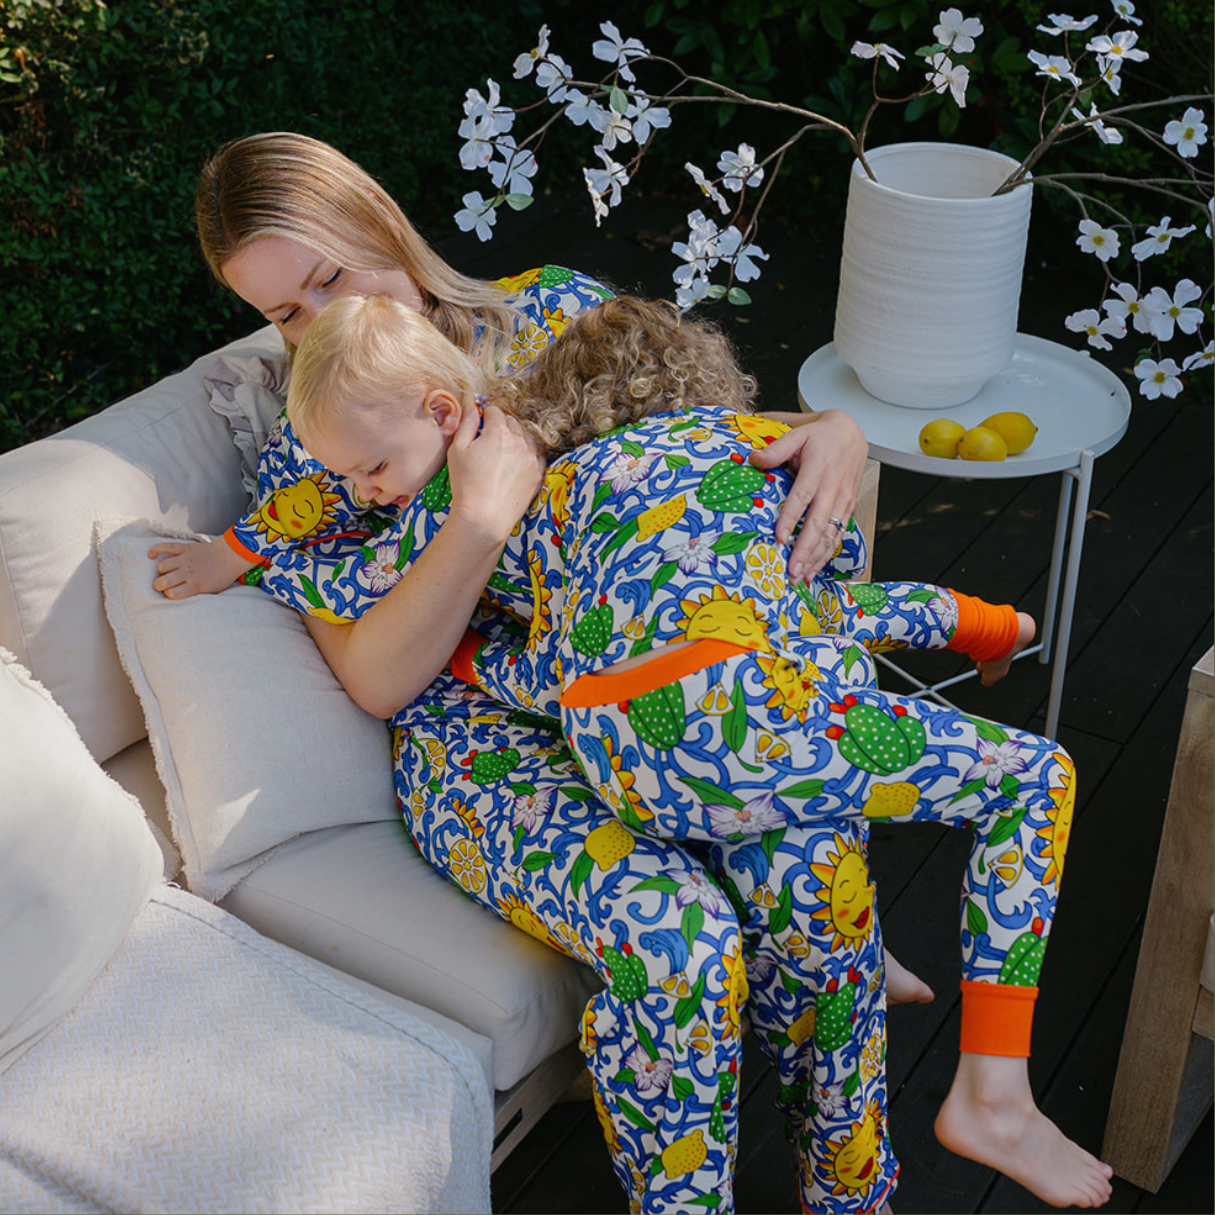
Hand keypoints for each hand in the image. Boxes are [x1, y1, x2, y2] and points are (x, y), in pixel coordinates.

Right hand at [149, 538, 251, 597]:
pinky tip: (151, 556)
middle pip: (164, 581)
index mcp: (196, 584)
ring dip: (161, 571)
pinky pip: (166, 547)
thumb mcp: (212, 591)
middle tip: (161, 586)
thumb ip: (196, 593)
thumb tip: (180, 597)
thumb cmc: (222, 575)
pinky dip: (156, 550)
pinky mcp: (185, 548)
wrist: (230, 556)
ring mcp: (186, 559)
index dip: (169, 595)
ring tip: (165, 573)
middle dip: (159, 585)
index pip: (173, 593)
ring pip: (163, 566)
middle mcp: (189, 572)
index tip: (171, 593)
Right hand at [447, 402, 543, 544]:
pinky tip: (515, 463)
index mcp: (499, 432)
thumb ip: (467, 424)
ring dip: (516, 438)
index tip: (481, 422)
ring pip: (526, 437)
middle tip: (489, 440)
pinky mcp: (538, 472)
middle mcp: (519, 441)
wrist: (484, 517)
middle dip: (501, 426)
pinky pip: (536, 453)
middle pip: (512, 422)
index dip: (486, 414)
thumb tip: (473, 407)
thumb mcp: (458, 450)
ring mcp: (531, 457)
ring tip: (502, 453)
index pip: (495, 411)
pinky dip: (527, 453)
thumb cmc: (467, 485)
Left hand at [749, 409, 867, 580]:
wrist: (852, 434)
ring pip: (830, 534)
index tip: (779, 537)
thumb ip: (775, 448)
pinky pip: (837, 535)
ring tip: (799, 577)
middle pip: (818, 523)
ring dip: (815, 558)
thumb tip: (753, 459)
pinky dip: (825, 555)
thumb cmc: (821, 436)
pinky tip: (813, 570)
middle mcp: (833, 487)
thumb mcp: (797, 433)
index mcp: (818, 468)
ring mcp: (843, 500)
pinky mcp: (847, 509)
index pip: (802, 496)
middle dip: (805, 550)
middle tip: (791, 571)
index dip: (791, 518)